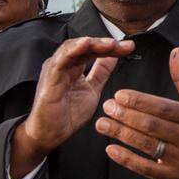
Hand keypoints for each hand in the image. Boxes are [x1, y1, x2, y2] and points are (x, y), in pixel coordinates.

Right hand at [9, 37, 133, 178]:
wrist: (50, 135)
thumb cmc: (66, 114)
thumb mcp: (92, 90)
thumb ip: (101, 72)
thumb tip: (113, 57)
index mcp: (73, 66)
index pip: (92, 50)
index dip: (110, 47)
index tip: (128, 47)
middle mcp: (63, 65)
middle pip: (83, 45)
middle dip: (104, 43)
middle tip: (121, 45)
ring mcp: (55, 70)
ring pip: (72, 48)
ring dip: (92, 43)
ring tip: (109, 43)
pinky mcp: (49, 80)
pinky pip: (60, 61)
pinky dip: (73, 51)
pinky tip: (85, 45)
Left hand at [97, 48, 178, 178]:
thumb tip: (175, 51)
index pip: (164, 108)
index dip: (140, 101)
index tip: (119, 94)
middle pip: (152, 126)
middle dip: (126, 115)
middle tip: (106, 107)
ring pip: (146, 145)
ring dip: (121, 134)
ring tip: (102, 125)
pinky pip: (146, 168)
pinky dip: (126, 159)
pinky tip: (110, 149)